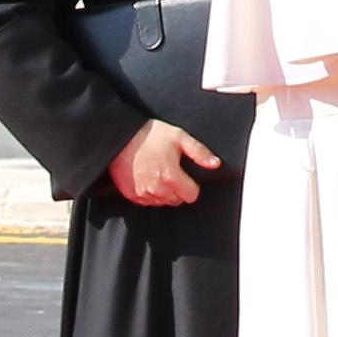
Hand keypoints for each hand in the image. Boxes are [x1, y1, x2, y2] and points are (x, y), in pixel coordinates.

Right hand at [108, 118, 223, 207]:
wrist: (122, 135)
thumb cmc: (151, 134)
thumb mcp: (179, 137)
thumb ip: (199, 152)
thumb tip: (215, 164)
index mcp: (171, 176)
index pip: (191, 196)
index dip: (191, 185)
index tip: (185, 175)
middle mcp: (157, 189)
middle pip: (177, 200)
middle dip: (177, 189)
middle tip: (169, 170)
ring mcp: (142, 194)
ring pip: (162, 202)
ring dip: (163, 191)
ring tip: (157, 172)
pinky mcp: (131, 195)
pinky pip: (147, 201)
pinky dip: (149, 193)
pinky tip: (146, 177)